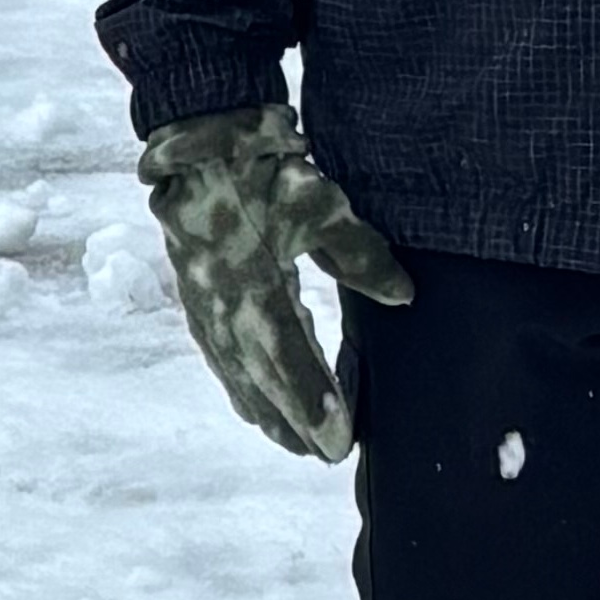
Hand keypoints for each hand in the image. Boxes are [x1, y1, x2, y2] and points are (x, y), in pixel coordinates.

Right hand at [138, 102, 411, 459]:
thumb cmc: (261, 168)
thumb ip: (361, 255)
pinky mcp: (196, 297)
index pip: (287, 358)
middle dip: (292, 421)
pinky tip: (253, 401)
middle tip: (327, 456)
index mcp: (251, 286)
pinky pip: (220, 354)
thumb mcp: (320, 205)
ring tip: (293, 442)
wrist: (196, 143)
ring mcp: (203, 305)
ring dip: (265, 408)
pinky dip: (241, 383)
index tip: (340, 439)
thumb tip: (403, 296)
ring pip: (236, 371)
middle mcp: (221, 306)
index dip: (313, 403)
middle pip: (259, 379)